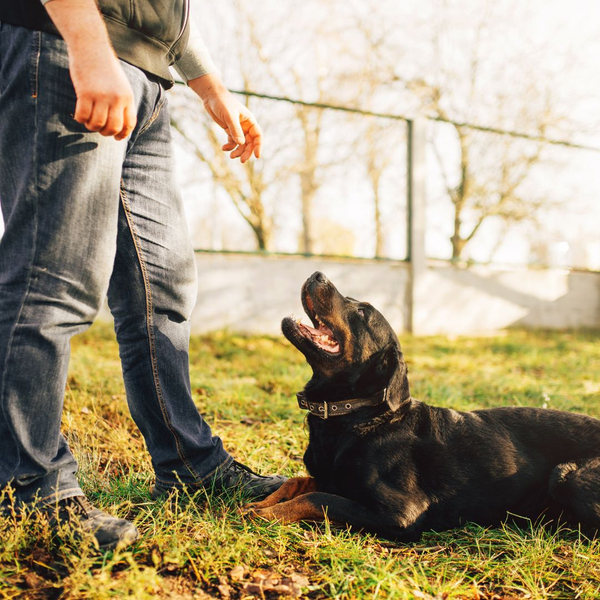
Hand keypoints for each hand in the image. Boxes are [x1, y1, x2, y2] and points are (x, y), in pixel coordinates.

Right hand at [44, 0, 136, 140]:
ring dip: (91, 127)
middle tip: (98, 129)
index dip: (123, 134)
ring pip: (97, 124)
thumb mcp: (120, 84)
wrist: (91, 46)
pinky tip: (79, 116)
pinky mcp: (85, 92)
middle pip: (113, 127)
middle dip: (105, 133)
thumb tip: (118, 124)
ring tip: (88, 122)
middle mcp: (116, 98)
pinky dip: (80, 119)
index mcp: (127, 97)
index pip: (129, 123)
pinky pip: (82, 115)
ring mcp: (101, 96)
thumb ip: (121, 102)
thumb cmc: (104, 66)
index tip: (116, 138)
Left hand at [189, 74, 262, 162]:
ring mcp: (238, 129)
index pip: (258, 136)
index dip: (259, 146)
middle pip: (250, 143)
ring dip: (237, 151)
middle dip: (246, 152)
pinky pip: (232, 142)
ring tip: (231, 156)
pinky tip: (224, 148)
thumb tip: (241, 144)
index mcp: (250, 121)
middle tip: (242, 161)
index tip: (257, 156)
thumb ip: (235, 130)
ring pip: (241, 144)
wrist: (212, 97)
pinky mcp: (230, 130)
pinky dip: (229, 146)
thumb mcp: (229, 116)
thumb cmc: (223, 103)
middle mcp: (246, 126)